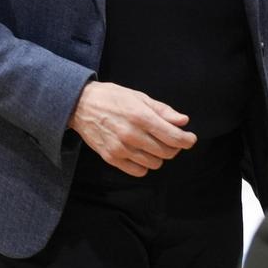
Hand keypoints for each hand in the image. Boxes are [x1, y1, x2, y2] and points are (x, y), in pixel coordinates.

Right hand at [68, 81, 196, 176]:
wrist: (78, 104)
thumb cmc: (110, 97)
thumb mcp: (137, 96)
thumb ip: (162, 110)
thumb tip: (183, 121)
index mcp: (140, 116)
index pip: (174, 137)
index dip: (187, 140)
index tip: (189, 138)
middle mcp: (132, 134)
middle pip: (167, 152)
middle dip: (174, 147)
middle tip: (168, 139)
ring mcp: (120, 148)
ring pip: (155, 163)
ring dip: (157, 156)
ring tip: (150, 145)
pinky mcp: (111, 157)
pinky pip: (138, 171)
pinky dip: (143, 165)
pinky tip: (139, 153)